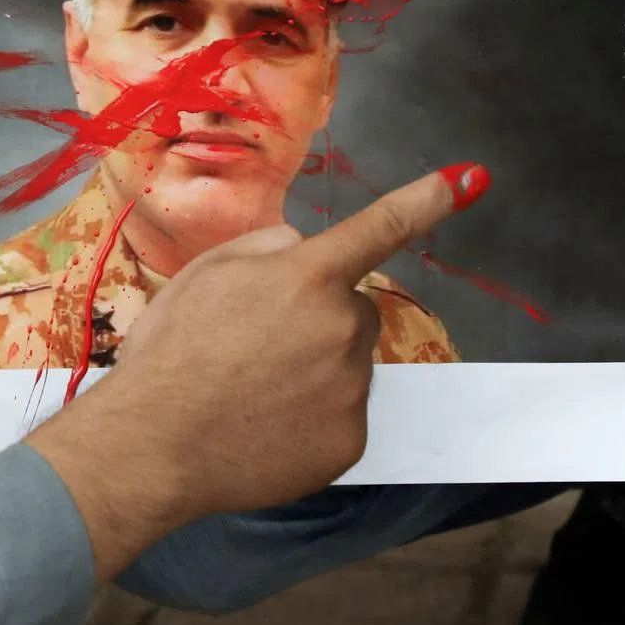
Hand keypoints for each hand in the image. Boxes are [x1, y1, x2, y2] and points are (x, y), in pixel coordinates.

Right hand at [26, 164, 487, 579]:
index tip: (471, 180)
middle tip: (259, 344)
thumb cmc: (170, 349)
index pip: (378, 227)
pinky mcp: (350, 442)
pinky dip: (314, 415)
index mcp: (306, 276)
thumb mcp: (206, 272)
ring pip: (348, 363)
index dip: (425, 200)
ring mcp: (351, 389)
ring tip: (254, 388)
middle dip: (320, 317)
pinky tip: (266, 424)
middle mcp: (342, 328)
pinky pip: (343, 413)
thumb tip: (304, 252)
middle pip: (353, 310)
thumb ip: (267, 249)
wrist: (152, 444)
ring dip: (318, 366)